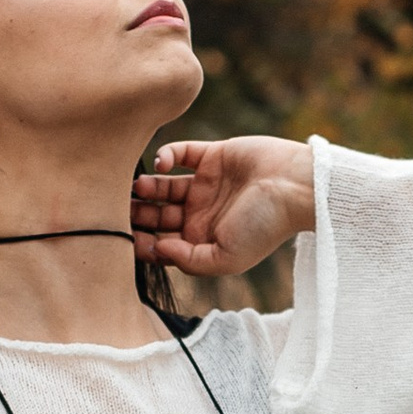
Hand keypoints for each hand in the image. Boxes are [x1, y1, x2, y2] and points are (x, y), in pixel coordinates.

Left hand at [134, 135, 314, 277]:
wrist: (295, 187)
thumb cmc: (265, 227)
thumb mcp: (226, 259)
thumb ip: (188, 259)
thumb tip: (157, 248)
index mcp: (202, 241)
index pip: (161, 243)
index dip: (140, 242)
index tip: (122, 237)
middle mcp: (200, 214)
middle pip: (156, 215)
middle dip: (136, 214)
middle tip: (117, 208)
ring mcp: (204, 184)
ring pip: (162, 186)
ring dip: (145, 187)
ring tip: (137, 187)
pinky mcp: (211, 156)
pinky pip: (180, 153)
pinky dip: (165, 155)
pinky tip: (162, 163)